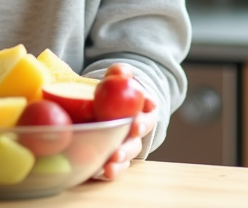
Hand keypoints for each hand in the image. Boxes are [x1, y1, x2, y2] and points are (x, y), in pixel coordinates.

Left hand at [94, 65, 157, 181]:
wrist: (110, 104)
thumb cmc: (118, 89)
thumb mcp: (119, 77)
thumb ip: (120, 72)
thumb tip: (121, 72)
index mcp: (144, 111)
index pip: (148, 114)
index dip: (144, 119)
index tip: (137, 122)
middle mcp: (138, 131)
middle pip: (137, 141)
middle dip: (129, 146)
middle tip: (119, 150)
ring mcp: (127, 145)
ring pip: (126, 156)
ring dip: (119, 162)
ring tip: (109, 167)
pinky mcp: (116, 157)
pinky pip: (114, 167)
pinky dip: (107, 173)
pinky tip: (99, 174)